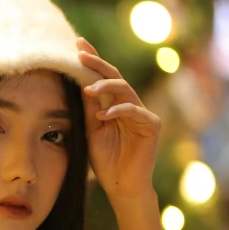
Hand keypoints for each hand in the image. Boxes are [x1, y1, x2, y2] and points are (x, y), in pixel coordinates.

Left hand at [77, 37, 160, 198]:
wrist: (121, 185)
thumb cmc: (105, 160)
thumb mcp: (91, 130)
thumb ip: (88, 108)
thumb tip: (78, 84)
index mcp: (114, 104)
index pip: (103, 77)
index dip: (92, 61)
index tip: (77, 44)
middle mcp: (130, 104)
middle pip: (115, 76)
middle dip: (97, 63)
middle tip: (80, 54)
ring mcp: (142, 113)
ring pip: (125, 89)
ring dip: (105, 86)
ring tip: (88, 90)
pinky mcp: (151, 125)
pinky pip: (134, 111)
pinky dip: (117, 111)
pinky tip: (102, 116)